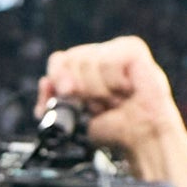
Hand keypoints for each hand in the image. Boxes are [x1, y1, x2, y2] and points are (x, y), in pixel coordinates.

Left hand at [40, 36, 186, 186]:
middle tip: (101, 104)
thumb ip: (53, 103)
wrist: (141, 137)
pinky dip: (115, 84)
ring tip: (117, 100)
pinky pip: (109, 62)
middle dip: (83, 90)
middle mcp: (98, 55)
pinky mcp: (133, 49)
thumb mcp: (74, 120)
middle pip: (72, 60)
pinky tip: (127, 90)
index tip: (66, 94)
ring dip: (101, 91)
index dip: (58, 76)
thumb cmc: (114, 128)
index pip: (59, 61)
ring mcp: (116, 49)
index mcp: (83, 68)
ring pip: (90, 62)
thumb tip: (45, 83)